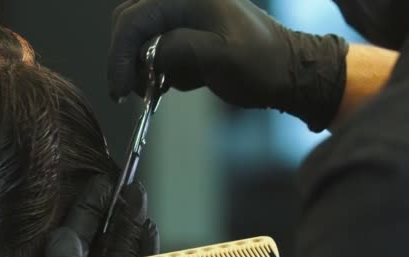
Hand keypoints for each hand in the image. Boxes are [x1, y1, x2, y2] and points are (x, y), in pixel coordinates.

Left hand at [34, 175, 197, 256]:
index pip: (67, 244)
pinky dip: (144, 245)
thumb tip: (59, 235)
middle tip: (119, 185)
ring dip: (129, 222)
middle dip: (107, 213)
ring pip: (120, 252)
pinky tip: (149, 225)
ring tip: (138, 195)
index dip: (81, 211)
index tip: (96, 186)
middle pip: (95, 244)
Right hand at [108, 0, 348, 131]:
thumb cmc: (262, 64)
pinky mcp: (188, 30)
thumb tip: (147, 55)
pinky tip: (174, 81)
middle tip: (133, 92)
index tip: (119, 89)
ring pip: (141, 35)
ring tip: (156, 89)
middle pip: (130, 23)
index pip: (133, 20)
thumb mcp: (221, 58)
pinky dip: (157, 66)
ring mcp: (184, 13)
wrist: (289, 71)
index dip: (120, 56)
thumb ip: (178, 49)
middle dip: (128, 60)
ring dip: (142, 65)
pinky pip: (157, 44)